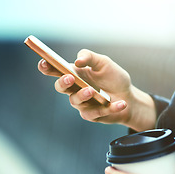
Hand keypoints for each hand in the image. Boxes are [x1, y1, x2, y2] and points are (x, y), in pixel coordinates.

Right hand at [38, 49, 155, 130]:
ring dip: (83, 96)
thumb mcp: (104, 63)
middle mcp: (75, 89)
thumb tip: (78, 61)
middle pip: (61, 87)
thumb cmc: (114, 79)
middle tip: (70, 78)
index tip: (44, 63)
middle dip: (63, 83)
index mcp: (75, 74)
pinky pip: (97, 113)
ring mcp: (82, 104)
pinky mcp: (92, 115)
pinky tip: (120, 103)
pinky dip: (110, 107)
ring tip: (93, 91)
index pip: (56, 70)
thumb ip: (90, 57)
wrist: (130, 97)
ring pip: (76, 101)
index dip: (47, 67)